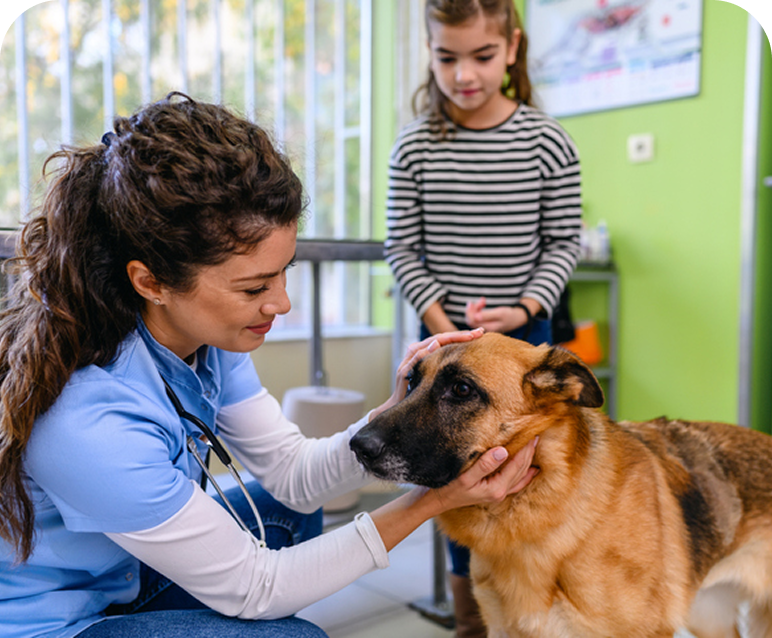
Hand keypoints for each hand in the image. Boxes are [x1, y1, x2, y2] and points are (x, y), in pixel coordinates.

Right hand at [369, 328, 484, 419]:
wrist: (398, 412)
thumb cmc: (419, 396)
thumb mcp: (436, 381)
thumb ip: (447, 372)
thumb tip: (474, 372)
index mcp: (425, 354)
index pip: (445, 341)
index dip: (462, 336)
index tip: (481, 333)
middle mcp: (416, 354)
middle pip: (439, 338)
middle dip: (459, 334)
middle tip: (478, 332)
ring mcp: (409, 362)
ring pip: (428, 344)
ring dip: (447, 338)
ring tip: (465, 336)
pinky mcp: (404, 373)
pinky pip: (415, 359)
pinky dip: (426, 351)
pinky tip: (437, 345)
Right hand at [431, 437, 538, 512]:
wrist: (437, 501)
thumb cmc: (448, 488)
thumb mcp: (465, 476)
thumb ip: (485, 464)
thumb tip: (504, 451)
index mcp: (496, 488)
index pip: (517, 465)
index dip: (526, 449)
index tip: (532, 434)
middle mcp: (500, 492)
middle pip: (522, 470)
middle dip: (529, 453)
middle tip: (536, 436)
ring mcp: (498, 494)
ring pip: (520, 476)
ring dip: (528, 461)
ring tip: (534, 447)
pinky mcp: (494, 492)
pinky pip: (515, 483)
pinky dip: (525, 475)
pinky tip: (530, 470)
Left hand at [465, 297, 530, 333]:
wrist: (519, 318)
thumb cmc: (510, 315)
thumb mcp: (500, 313)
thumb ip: (487, 315)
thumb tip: (475, 317)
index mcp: (488, 328)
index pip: (472, 322)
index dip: (469, 312)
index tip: (471, 303)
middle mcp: (485, 328)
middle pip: (471, 320)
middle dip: (473, 309)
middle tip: (481, 300)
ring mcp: (486, 326)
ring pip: (475, 317)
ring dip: (476, 308)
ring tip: (483, 300)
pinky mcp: (487, 322)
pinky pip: (479, 316)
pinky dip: (479, 308)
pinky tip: (483, 302)